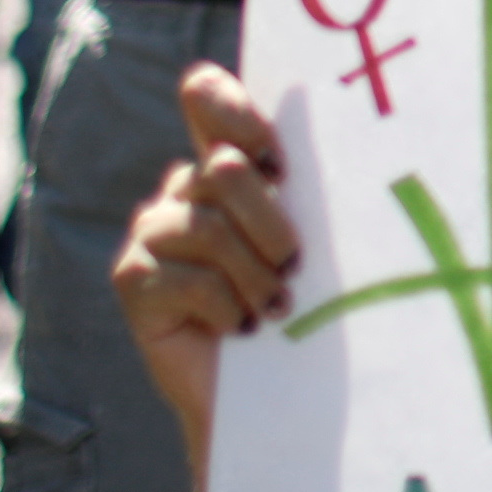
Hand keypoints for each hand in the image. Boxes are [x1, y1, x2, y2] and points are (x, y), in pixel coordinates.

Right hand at [115, 63, 298, 482]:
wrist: (269, 397)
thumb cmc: (306, 310)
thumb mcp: (314, 240)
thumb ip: (307, 192)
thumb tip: (361, 142)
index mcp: (227, 162)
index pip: (206, 95)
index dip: (233, 110)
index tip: (277, 163)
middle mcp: (183, 188)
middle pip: (225, 169)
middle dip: (273, 224)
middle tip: (294, 267)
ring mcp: (151, 230)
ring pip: (210, 227)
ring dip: (256, 277)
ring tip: (275, 309)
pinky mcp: (131, 278)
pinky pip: (188, 277)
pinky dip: (226, 308)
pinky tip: (238, 329)